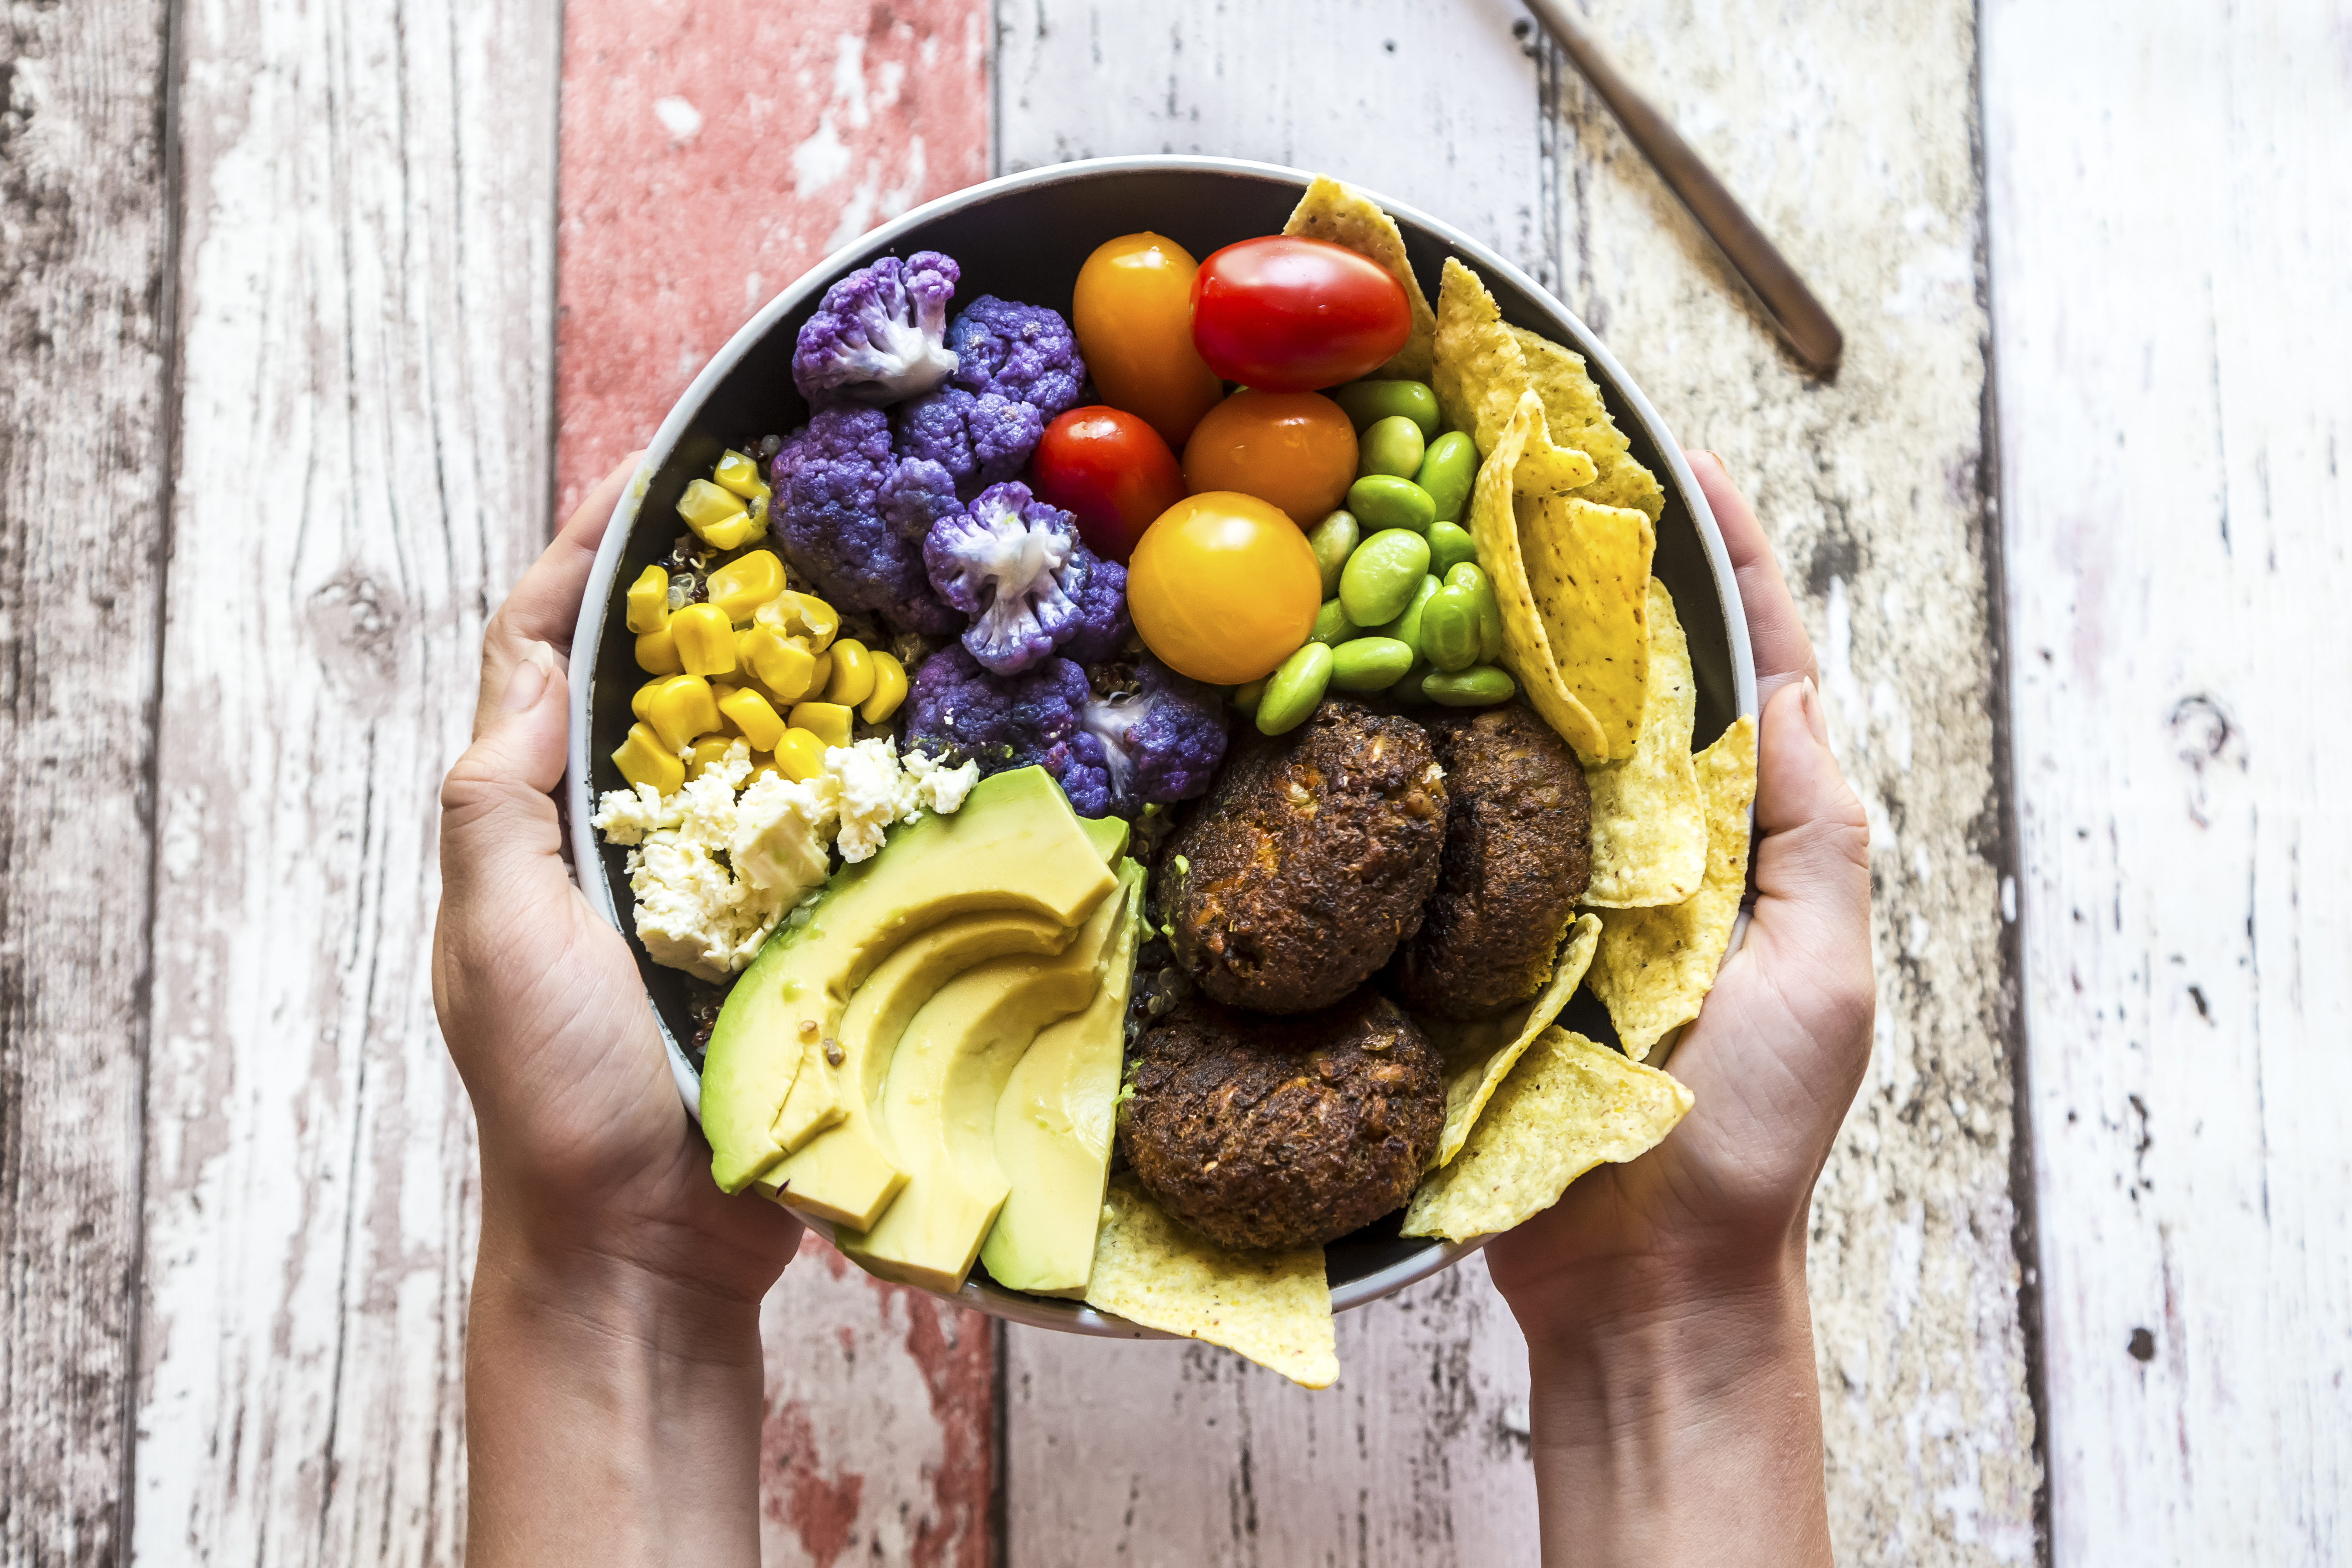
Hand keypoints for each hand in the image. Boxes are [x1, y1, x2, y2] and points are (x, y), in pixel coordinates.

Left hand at [433, 455, 797, 1566]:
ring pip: (744, 748)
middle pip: (650, 682)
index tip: (650, 473)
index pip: (539, 655)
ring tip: (860, 584)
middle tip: (785, 508)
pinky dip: (854, 769)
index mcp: (533, 829)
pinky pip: (818, 833)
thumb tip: (535, 663)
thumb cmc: (557, 1102)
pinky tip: (913, 726)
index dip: (581, 558)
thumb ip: (495, 806)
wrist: (647, 1256)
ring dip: (791, 665)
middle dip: (703, 589)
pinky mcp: (780, 940)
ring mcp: (705, 893)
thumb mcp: (497, 941)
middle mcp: (618, 845)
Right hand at [1483, 452, 1872, 1566]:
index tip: (1687, 464)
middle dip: (1582, 578)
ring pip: (1520, 741)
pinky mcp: (1471, 940)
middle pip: (1621, 685)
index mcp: (1738, 842)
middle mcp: (1643, 847)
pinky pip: (1445, 830)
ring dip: (1488, 645)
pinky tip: (1375, 683)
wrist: (1635, 1284)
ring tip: (1437, 539)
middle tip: (1527, 470)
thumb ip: (1813, 838)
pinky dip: (1419, 752)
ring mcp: (1549, 890)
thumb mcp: (1823, 978)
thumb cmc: (1742, 1138)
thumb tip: (1797, 695)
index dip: (1725, 566)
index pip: (1746, 674)